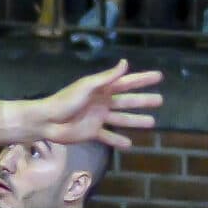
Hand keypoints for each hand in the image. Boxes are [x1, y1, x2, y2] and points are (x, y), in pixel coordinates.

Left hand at [27, 60, 163, 149]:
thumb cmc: (66, 101)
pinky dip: (118, 141)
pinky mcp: (92, 132)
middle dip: (143, 101)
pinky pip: (108, 137)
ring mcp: (98, 118)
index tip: (159, 76)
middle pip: (127, 101)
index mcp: (102, 89)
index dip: (142, 79)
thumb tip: (125, 63)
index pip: (127, 82)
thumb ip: (107, 77)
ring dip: (136, 121)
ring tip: (152, 123)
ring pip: (122, 119)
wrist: (47, 121)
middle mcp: (102, 103)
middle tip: (160, 100)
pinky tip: (129, 144)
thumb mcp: (87, 86)